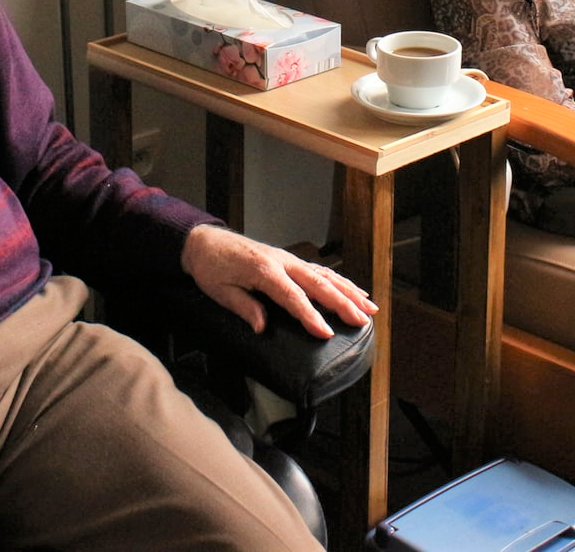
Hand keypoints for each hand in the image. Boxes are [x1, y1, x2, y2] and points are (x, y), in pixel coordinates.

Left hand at [181, 224, 377, 338]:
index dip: (310, 315)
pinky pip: (320, 271)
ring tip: (370, 307)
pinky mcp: (289, 260)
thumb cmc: (211, 267)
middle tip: (361, 320)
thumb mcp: (219, 290)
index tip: (326, 332)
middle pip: (317, 283)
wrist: (205, 242)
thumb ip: (243, 306)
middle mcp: (282, 262)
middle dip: (342, 302)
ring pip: (324, 275)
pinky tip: (354, 290)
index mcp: (264, 270)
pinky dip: (339, 281)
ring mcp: (288, 259)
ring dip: (348, 291)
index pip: (292, 296)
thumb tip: (262, 327)